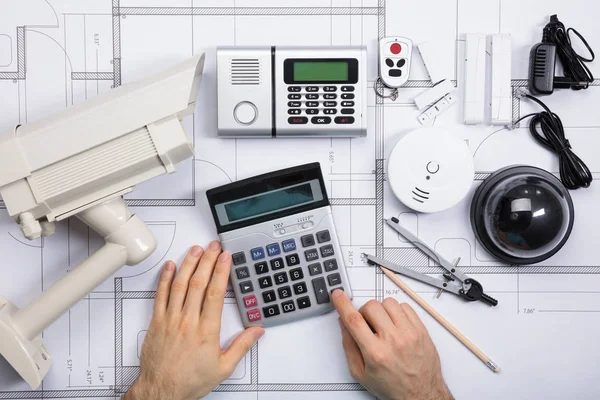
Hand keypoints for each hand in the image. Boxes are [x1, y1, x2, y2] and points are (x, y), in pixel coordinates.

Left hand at [125, 242, 264, 399]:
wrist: (161, 391)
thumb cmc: (189, 381)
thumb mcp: (223, 368)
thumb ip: (242, 346)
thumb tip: (256, 331)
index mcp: (206, 331)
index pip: (215, 293)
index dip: (221, 272)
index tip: (225, 258)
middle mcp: (188, 321)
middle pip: (199, 283)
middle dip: (207, 261)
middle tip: (213, 247)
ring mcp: (170, 320)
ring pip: (180, 285)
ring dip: (189, 264)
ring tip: (195, 250)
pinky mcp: (157, 322)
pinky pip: (160, 295)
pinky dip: (165, 278)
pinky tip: (170, 266)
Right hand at [332, 290, 452, 399]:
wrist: (421, 394)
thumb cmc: (393, 386)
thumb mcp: (361, 373)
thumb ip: (349, 346)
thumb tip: (344, 323)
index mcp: (375, 353)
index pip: (354, 320)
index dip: (343, 304)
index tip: (338, 295)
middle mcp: (393, 341)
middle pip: (371, 307)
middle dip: (364, 312)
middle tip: (367, 323)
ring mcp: (409, 334)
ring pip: (388, 303)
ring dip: (381, 310)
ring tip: (383, 324)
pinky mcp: (421, 330)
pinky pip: (405, 306)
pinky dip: (397, 311)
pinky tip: (396, 324)